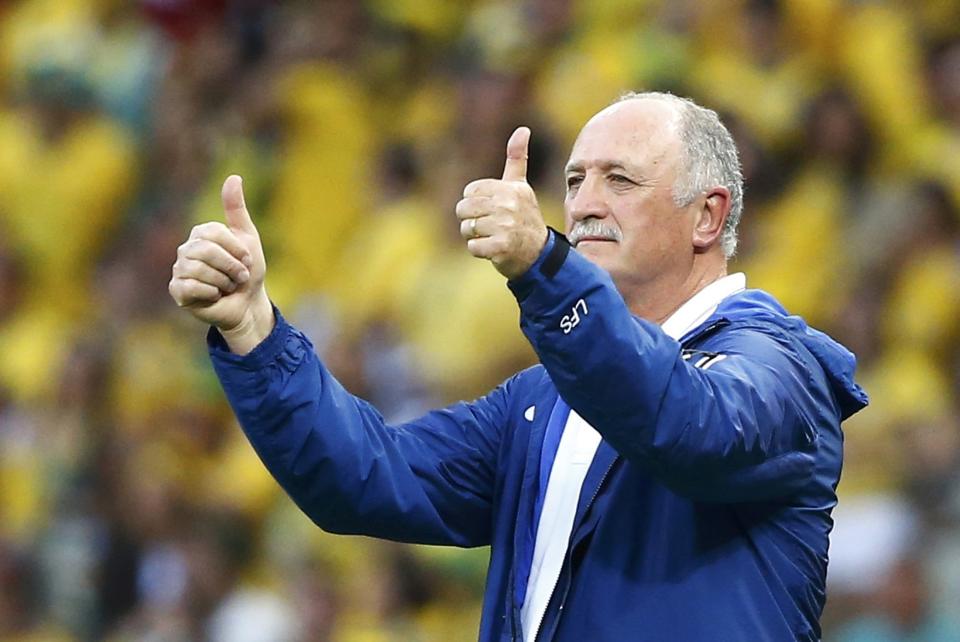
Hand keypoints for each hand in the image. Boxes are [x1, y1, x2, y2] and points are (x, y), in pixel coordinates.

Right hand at [169, 175, 273, 354]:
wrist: (247, 304)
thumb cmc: (247, 272)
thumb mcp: (248, 238)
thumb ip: (236, 209)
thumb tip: (233, 177)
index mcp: (201, 233)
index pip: (215, 233)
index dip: (236, 250)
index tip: (246, 260)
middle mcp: (186, 249)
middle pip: (207, 251)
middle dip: (231, 267)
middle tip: (239, 277)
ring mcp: (179, 269)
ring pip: (199, 270)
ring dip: (223, 281)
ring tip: (227, 286)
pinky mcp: (177, 290)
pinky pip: (192, 286)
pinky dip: (211, 292)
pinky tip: (214, 295)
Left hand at [456, 127, 548, 279]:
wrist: (538, 254)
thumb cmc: (524, 218)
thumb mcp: (521, 187)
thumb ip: (517, 158)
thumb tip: (523, 128)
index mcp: (511, 189)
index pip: (470, 192)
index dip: (474, 203)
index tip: (491, 210)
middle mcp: (509, 205)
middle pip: (464, 209)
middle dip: (470, 220)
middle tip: (489, 226)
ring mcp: (506, 227)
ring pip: (466, 228)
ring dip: (475, 236)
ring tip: (492, 237)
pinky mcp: (501, 248)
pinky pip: (472, 246)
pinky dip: (479, 251)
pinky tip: (494, 249)